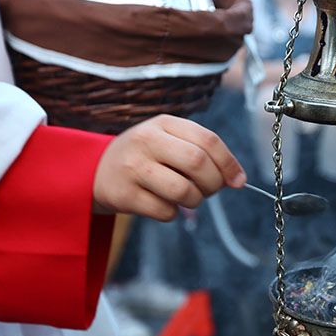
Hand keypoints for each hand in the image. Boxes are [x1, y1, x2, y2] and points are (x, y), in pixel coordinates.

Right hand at [93, 115, 245, 220]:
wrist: (96, 170)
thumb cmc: (146, 156)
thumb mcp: (169, 140)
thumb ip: (202, 151)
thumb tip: (237, 178)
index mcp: (164, 123)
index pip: (208, 140)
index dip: (229, 163)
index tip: (238, 181)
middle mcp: (147, 140)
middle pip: (198, 163)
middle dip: (213, 183)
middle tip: (210, 190)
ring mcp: (133, 167)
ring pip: (183, 190)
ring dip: (195, 200)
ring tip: (186, 197)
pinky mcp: (124, 195)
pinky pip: (165, 211)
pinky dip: (173, 213)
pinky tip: (163, 203)